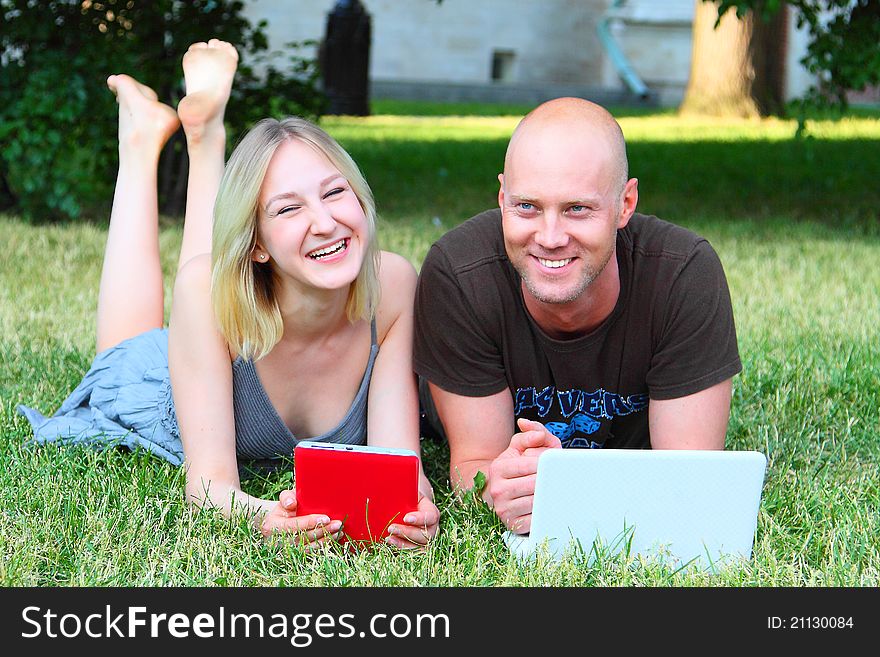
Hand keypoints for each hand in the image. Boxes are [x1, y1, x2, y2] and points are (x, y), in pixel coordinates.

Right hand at [260, 488, 343, 548]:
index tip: (326, 518)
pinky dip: (324, 544)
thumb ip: (287, 497)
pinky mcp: (296, 554)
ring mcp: (287, 549)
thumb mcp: (284, 498)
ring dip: (326, 539)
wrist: (280, 521)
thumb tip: (291, 503)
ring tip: (339, 531)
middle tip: (337, 524)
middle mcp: (278, 540)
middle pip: (303, 538)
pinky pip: (312, 552)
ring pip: (308, 548)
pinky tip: (335, 537)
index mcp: (272, 525)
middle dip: (322, 531)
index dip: (309, 522)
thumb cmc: (285, 507)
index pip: (292, 526)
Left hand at [385, 491, 439, 549]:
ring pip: (420, 547)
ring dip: (404, 545)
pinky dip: (402, 551)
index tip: (406, 517)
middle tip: (391, 528)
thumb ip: (402, 488)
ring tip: (388, 539)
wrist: (410, 505)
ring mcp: (426, 539)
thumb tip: (388, 478)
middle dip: (408, 533)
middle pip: (425, 535)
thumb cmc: (408, 496)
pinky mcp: (417, 547)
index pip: (431, 517)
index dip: (420, 519)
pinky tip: (391, 544)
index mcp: (431, 511)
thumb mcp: (408, 491)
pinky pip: (414, 553)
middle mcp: (432, 528)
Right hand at [487, 418, 561, 533]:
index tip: (552, 462)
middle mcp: (497, 489)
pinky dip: (546, 511)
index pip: (528, 464)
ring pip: (536, 502)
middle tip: (560, 477)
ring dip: (550, 495)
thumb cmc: (518, 467)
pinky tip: (550, 504)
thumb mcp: (521, 447)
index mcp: (498, 468)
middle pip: (534, 484)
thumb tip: (538, 435)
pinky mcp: (513, 524)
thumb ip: (531, 434)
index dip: (544, 462)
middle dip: (549, 479)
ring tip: (556, 489)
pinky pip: (536, 519)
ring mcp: (503, 509)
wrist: (504, 491)